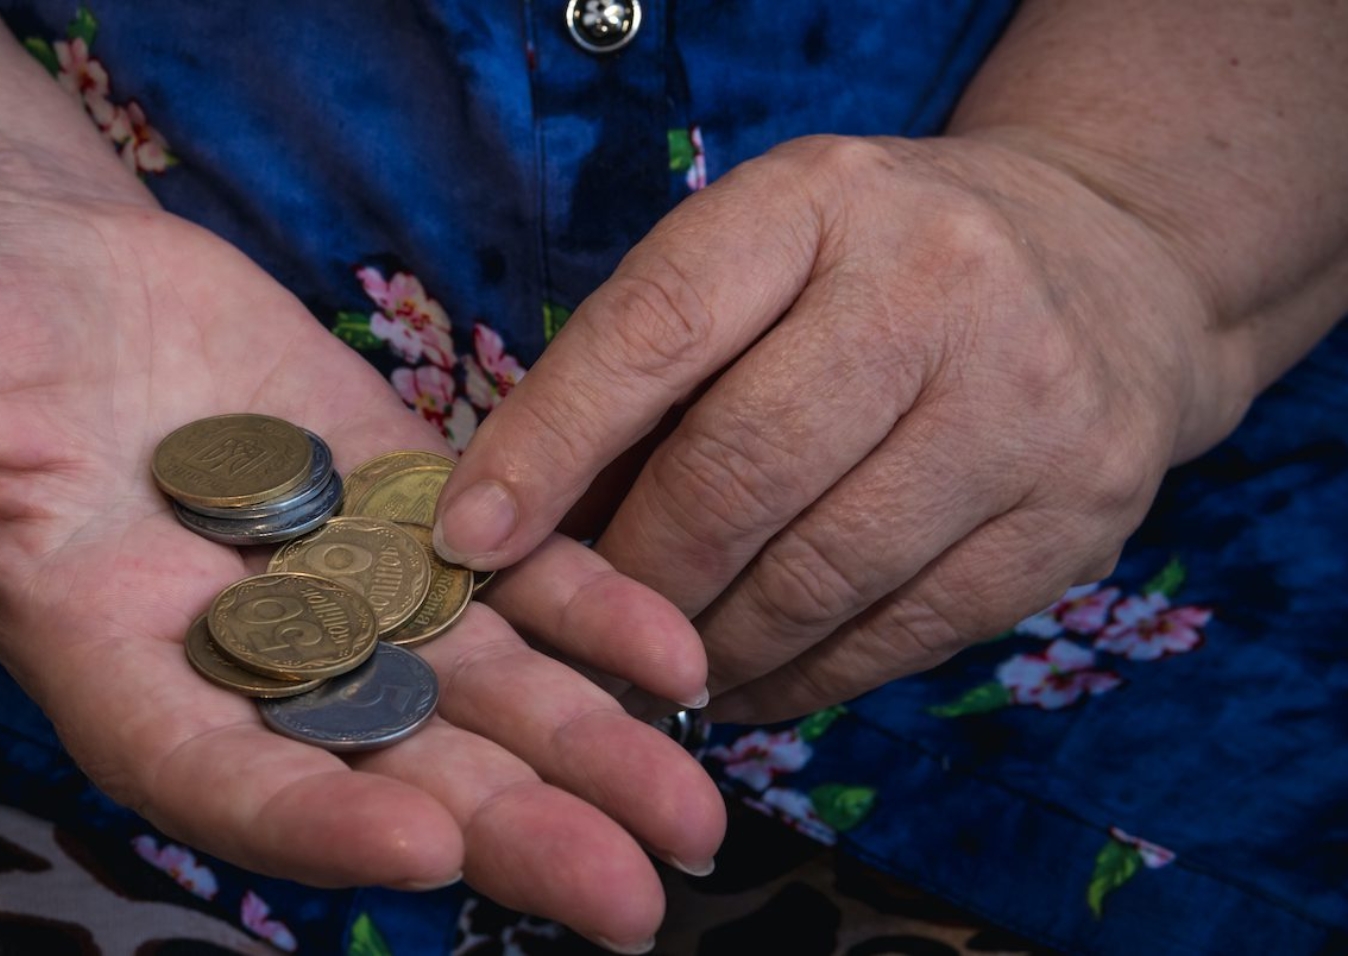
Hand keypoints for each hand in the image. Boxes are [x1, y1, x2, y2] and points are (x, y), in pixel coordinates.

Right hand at [0, 185, 721, 948]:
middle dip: (507, 831)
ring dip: (587, 751)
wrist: (36, 271)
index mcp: (114, 664)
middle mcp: (244, 654)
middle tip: (631, 897)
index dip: (309, 814)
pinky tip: (679, 658)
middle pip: (385, 764)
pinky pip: (509, 574)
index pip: (215, 773)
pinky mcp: (400, 501)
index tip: (416, 843)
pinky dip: (591, 613)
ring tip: (694, 814)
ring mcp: (337, 583)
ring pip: (476, 691)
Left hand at [436, 134, 1241, 723]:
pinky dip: (797, 680)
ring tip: (649, 670)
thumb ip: (650, 370)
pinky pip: (901, 637)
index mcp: (818, 203)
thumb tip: (517, 529)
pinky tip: (742, 683)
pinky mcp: (1076, 516)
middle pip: (738, 473)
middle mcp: (936, 286)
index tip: (469, 538)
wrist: (1112, 267)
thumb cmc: (880, 268)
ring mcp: (1025, 405)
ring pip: (817, 577)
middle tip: (572, 630)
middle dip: (631, 575)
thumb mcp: (765, 256)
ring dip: (705, 648)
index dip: (549, 445)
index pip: (658, 328)